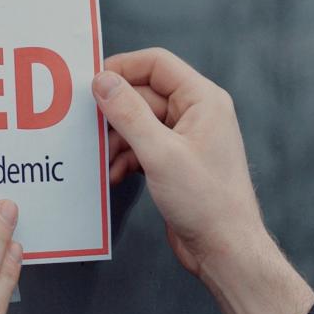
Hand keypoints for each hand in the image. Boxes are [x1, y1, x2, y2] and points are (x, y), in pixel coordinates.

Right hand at [95, 48, 270, 277]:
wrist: (225, 249)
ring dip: (117, 140)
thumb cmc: (206, 202)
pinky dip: (125, 157)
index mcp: (203, 100)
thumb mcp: (160, 153)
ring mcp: (186, 138)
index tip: (91, 82)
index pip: (156, 64)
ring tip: (103, 160)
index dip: (122, 68)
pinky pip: (143, 146)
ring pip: (139, 122)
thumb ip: (128, 113)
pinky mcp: (176, 161)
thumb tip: (103, 81)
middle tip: (88, 127)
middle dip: (115, 113)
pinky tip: (116, 175)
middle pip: (143, 94)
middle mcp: (197, 113)